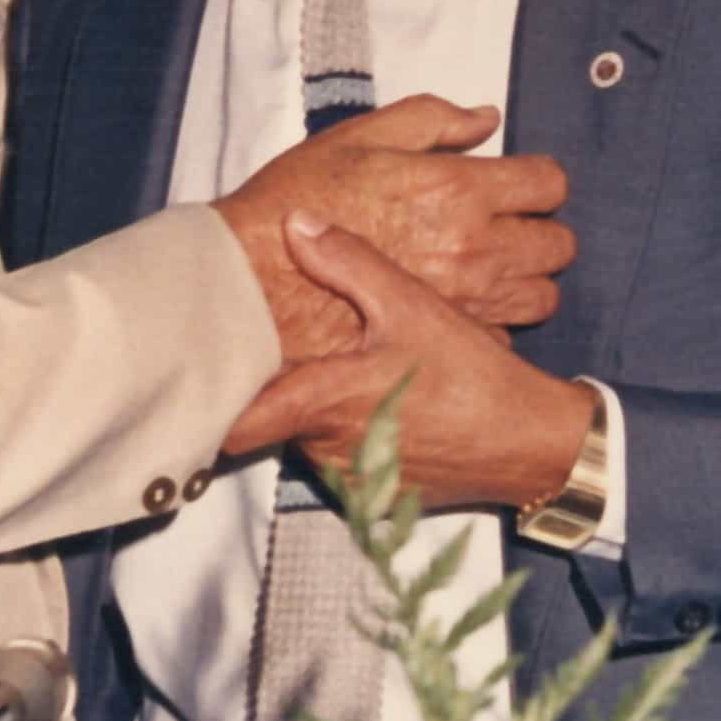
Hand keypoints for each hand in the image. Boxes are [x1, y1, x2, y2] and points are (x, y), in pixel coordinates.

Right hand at [213, 95, 572, 363]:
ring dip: (526, 281)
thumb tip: (484, 120)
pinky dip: (492, 322)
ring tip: (493, 272)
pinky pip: (502, 335)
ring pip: (541, 298)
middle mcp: (476, 249)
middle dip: (541, 232)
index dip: (538, 181)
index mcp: (460, 189)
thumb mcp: (358, 138)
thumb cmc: (296, 202)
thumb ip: (432, 121)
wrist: (251, 281)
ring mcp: (465, 302)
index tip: (519, 185)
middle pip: (558, 245)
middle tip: (509, 229)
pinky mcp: (442, 343)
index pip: (548, 183)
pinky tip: (462, 309)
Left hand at [222, 215, 596, 509]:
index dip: (210, 410)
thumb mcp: (412, 306)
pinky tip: (382, 410)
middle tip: (288, 356)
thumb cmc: (472, 376)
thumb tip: (297, 223)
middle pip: (276, 422)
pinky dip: (350, 438)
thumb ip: (349, 263)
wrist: (528, 445)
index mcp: (326, 402)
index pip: (241, 425)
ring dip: (319, 415)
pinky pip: (343, 462)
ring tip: (345, 379)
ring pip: (309, 441)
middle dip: (280, 392)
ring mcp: (350, 479)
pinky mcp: (375, 496)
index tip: (191, 388)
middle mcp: (328, 450)